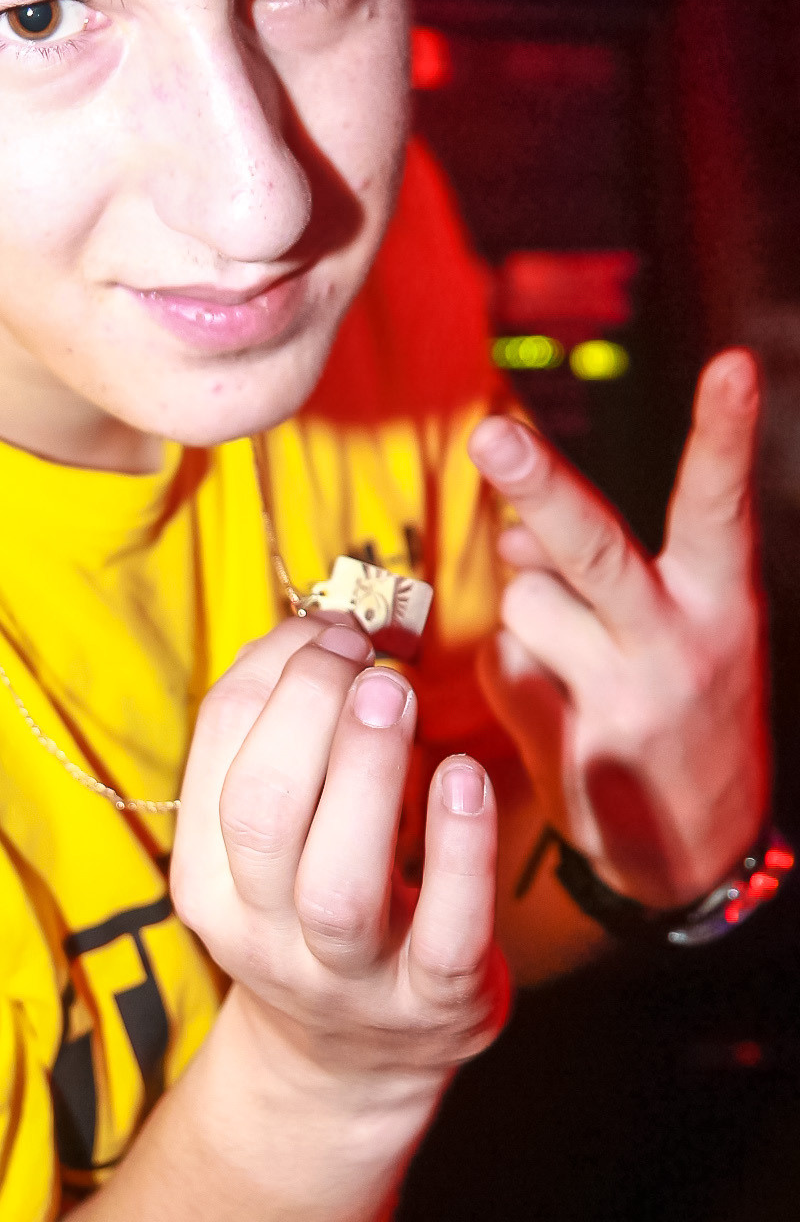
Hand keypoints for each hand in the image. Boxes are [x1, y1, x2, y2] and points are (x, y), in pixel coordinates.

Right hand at [170, 616, 506, 1103]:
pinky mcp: (434, 1004)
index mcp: (208, 876)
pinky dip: (458, 850)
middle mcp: (262, 932)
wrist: (348, 1067)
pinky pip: (445, 932)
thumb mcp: (277, 835)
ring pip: (335, 882)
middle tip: (362, 653)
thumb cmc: (315, 906)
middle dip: (307, 708)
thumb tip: (321, 623)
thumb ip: (284, 737)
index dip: (272, 666)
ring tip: (398, 692)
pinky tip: (467, 779)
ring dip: (366, 770)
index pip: (219, 747)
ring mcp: (348, 978)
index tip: (329, 624)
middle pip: (260, 811)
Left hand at [469, 348, 768, 908]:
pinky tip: (559, 708)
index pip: (721, 506)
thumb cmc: (681, 707)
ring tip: (580, 666)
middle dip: (538, 485)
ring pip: (525, 604)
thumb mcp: (675, 630)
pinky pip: (500, 665)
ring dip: (531, 617)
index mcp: (720, 603)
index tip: (732, 365)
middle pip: (593, 549)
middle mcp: (678, 647)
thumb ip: (600, 570)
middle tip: (489, 436)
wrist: (699, 856)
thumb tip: (515, 537)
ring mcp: (622, 703)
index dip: (725, 434)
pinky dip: (513, 673)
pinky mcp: (567, 748)